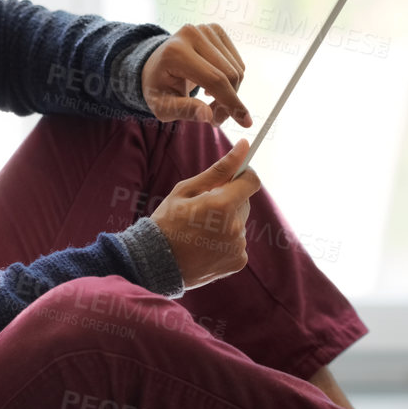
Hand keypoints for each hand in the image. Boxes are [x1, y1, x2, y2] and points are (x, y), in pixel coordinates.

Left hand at [140, 23, 252, 126]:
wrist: (157, 65)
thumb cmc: (159, 88)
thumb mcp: (163, 107)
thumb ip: (184, 111)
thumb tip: (208, 116)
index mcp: (176, 53)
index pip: (214, 79)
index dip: (231, 103)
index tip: (245, 122)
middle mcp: (191, 35)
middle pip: (229, 74)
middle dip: (229, 102)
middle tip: (216, 118)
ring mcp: (206, 29)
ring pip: (237, 69)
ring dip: (231, 93)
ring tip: (212, 102)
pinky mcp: (216, 30)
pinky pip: (238, 62)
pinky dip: (232, 80)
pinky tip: (214, 85)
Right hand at [150, 138, 262, 289]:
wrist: (155, 263)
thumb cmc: (167, 221)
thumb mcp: (186, 190)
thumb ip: (219, 169)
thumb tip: (243, 146)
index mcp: (223, 205)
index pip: (252, 181)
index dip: (243, 177)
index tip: (231, 179)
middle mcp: (235, 226)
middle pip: (244, 203)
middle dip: (229, 201)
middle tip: (203, 210)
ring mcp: (238, 246)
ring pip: (240, 223)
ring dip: (227, 222)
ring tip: (201, 231)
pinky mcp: (238, 261)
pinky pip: (237, 243)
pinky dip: (226, 241)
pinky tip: (205, 246)